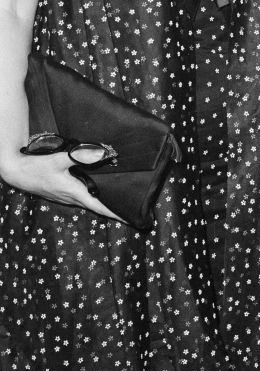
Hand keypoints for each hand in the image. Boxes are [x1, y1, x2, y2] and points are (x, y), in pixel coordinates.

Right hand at [1, 148, 123, 222]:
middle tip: (131, 208)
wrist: (18, 172)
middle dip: (113, 208)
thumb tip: (103, 152)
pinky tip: (99, 189)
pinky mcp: (62, 193)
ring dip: (103, 202)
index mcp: (74, 192)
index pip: (99, 206)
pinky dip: (93, 196)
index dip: (115, 213)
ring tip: (120, 200)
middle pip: (97, 206)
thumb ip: (81, 156)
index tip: (130, 218)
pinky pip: (82, 197)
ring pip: (89, 201)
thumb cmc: (37, 167)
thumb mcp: (60, 159)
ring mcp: (66, 197)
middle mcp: (72, 198)